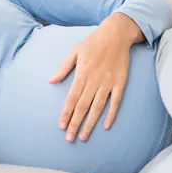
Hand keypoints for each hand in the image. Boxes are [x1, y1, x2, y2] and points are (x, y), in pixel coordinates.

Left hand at [50, 13, 141, 141]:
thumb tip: (51, 81)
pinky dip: (111, 114)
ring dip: (90, 123)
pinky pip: (116, 101)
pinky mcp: (120, 82)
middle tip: (70, 139)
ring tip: (84, 137)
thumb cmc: (92, 43)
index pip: (72, 98)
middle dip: (76, 123)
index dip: (66, 113)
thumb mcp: (74, 51)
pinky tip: (106, 126)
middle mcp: (95, 79)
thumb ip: (63, 68)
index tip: (62, 126)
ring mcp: (109, 82)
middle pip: (83, 106)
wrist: (116, 34)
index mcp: (82, 73)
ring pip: (98, 107)